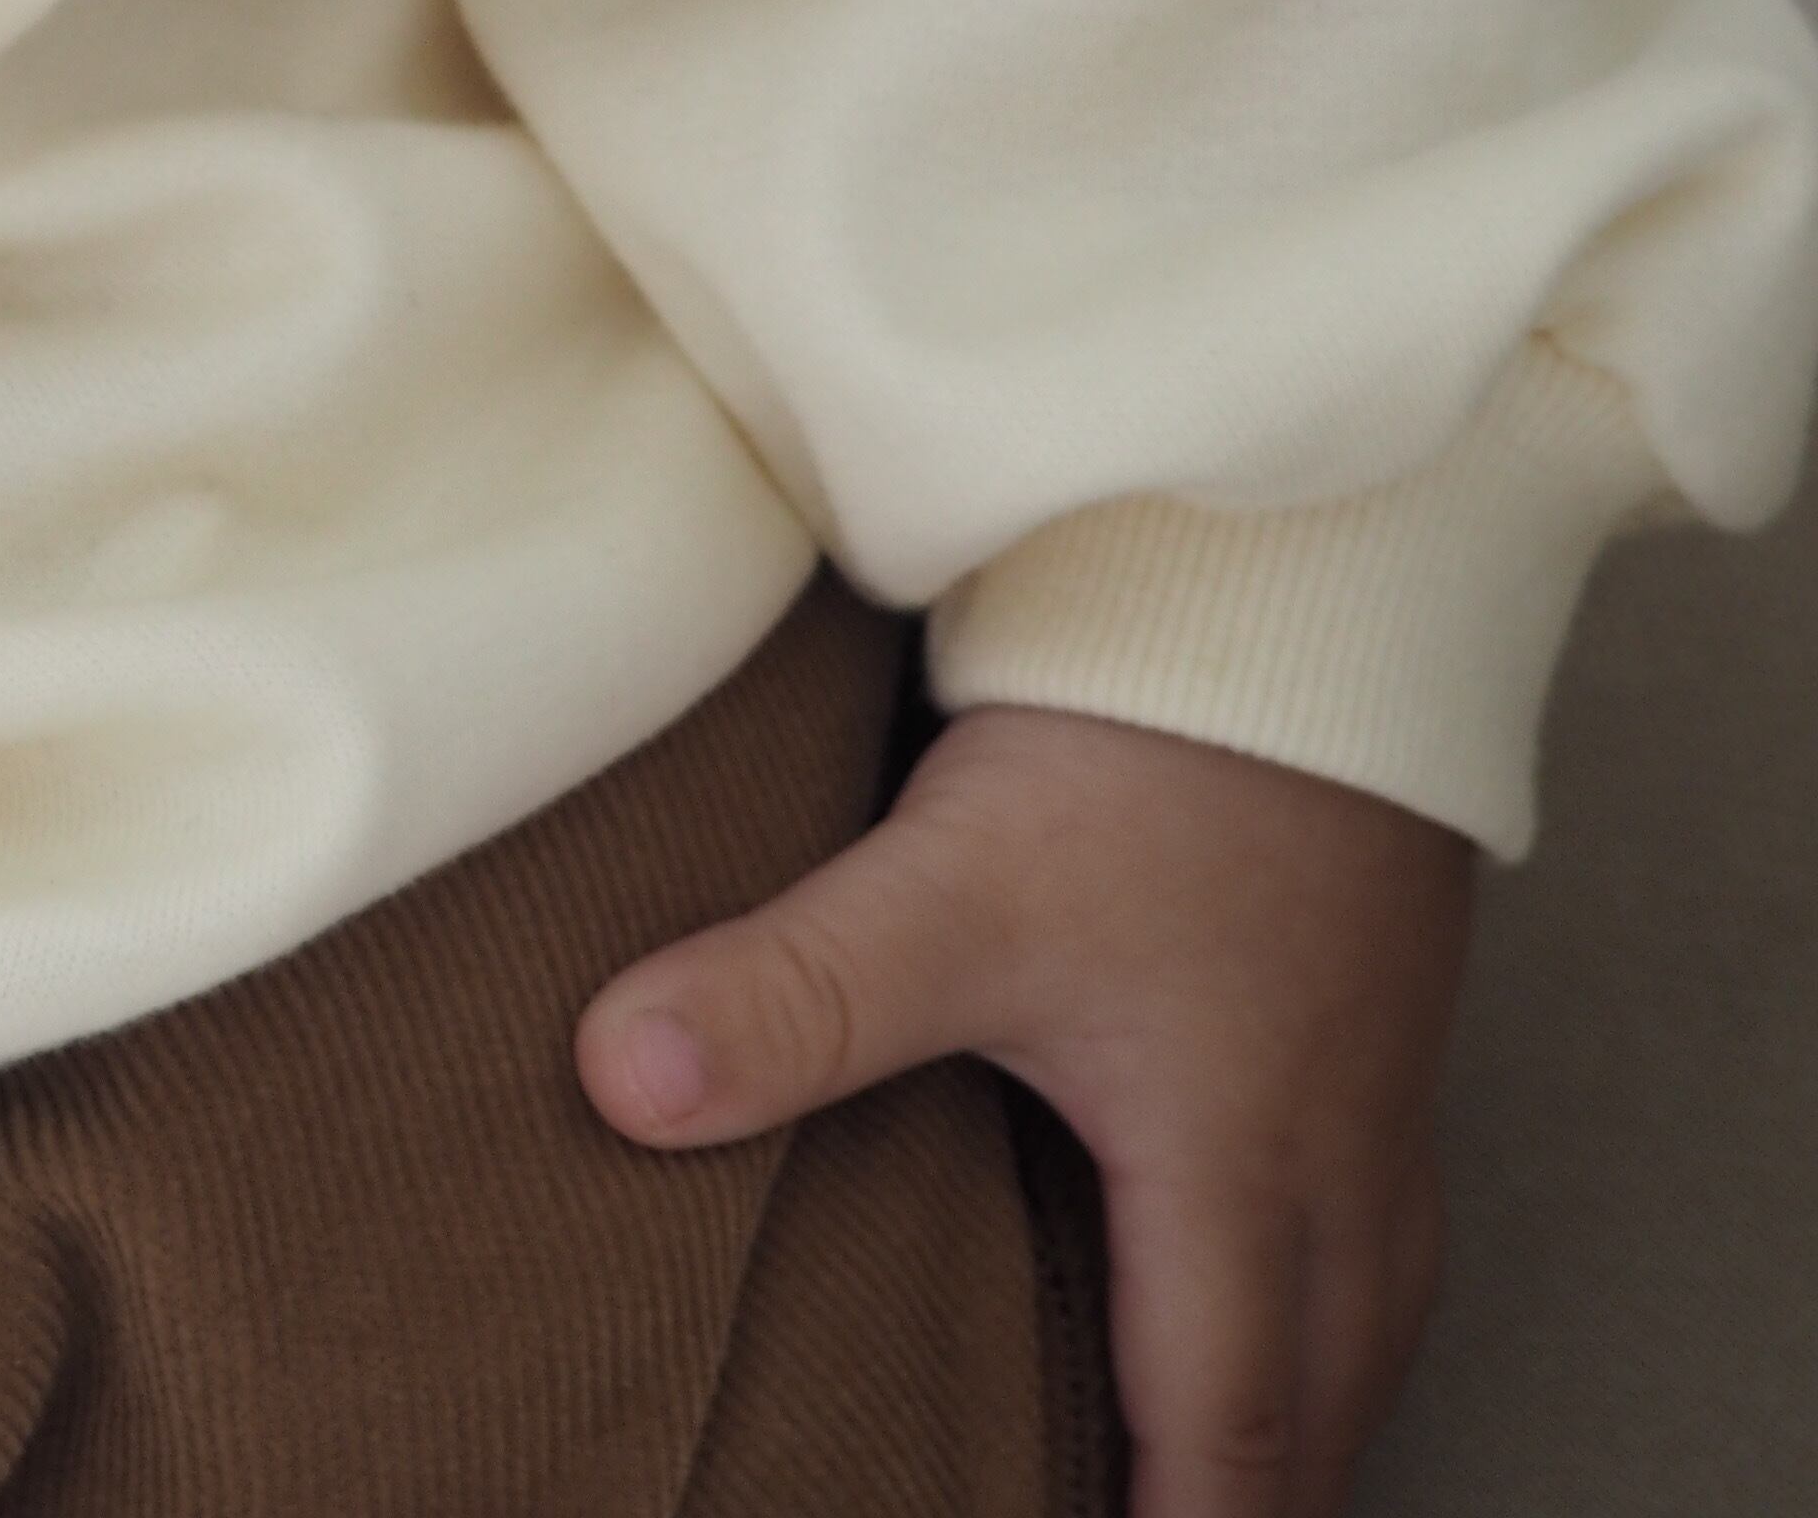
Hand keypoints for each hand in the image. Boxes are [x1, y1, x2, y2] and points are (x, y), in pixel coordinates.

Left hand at [573, 701, 1476, 1517]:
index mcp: (1237, 1176)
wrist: (1308, 581)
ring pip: (1365, 1315)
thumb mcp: (954, 880)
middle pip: (1319, 1408)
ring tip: (1225, 1463)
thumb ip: (790, 990)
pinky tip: (1264, 1253)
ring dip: (1297, 1406)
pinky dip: (1325, 1287)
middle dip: (1250, 1503)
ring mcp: (1378, 1077)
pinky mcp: (1383, 996)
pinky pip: (1380, 1210)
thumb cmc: (1160, 743)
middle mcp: (1337, 1156)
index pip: (1220, 1443)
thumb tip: (622, 1080)